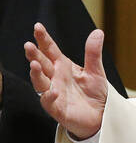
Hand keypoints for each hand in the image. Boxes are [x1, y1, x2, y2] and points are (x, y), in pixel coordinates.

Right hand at [24, 23, 107, 139]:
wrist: (100, 116)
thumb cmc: (94, 93)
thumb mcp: (96, 71)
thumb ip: (93, 53)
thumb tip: (97, 31)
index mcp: (63, 67)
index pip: (50, 50)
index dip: (44, 39)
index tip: (38, 26)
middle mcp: (55, 78)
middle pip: (42, 64)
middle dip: (34, 55)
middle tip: (28, 45)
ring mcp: (54, 93)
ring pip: (40, 82)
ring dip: (36, 74)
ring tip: (34, 64)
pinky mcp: (58, 109)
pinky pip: (50, 102)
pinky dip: (50, 96)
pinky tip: (53, 91)